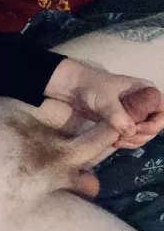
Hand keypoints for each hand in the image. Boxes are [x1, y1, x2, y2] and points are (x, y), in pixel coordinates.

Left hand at [45, 59, 163, 148]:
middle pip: (154, 126)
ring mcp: (134, 114)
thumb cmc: (92, 88)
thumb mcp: (105, 100)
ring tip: (116, 141)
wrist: (75, 88)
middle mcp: (144, 103)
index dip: (153, 124)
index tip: (136, 130)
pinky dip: (125, 142)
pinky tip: (113, 143)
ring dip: (133, 141)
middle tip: (121, 138)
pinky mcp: (123, 122)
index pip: (163, 112)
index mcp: (147, 92)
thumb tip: (131, 131)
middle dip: (141, 135)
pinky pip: (131, 136)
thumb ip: (118, 115)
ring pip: (143, 133)